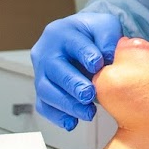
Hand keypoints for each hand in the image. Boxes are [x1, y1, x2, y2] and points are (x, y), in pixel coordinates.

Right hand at [32, 11, 121, 130]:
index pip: (72, 43)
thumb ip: (108, 38)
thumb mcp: (105, 26)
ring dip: (67, 104)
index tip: (98, 64)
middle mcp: (46, 51)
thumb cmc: (94, 34)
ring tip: (88, 112)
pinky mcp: (43, 90)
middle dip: (72, 84)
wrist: (82, 40)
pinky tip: (72, 122)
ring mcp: (41, 72)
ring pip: (46, 90)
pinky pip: (43, 106)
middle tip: (89, 95)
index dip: (85, 54)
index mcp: (62, 32)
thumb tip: (107, 58)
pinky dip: (57, 116)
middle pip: (54, 69)